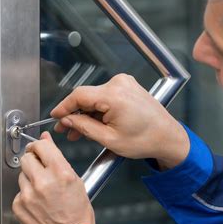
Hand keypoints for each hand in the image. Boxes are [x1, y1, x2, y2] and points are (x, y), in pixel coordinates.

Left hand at [12, 132, 95, 223]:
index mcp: (60, 173)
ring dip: (30, 178)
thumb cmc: (77, 216)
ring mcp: (28, 195)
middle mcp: (43, 182)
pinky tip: (38, 203)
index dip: (40, 145)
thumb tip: (46, 142)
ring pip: (21, 174)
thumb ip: (59, 160)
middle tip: (40, 169)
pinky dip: (26, 194)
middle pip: (27, 158)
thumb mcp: (76, 182)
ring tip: (43, 191)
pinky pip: (18, 192)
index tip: (39, 147)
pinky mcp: (19, 206)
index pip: (41, 146)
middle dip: (33, 160)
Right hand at [51, 74, 189, 168]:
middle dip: (75, 114)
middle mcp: (119, 84)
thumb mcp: (109, 139)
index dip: (63, 106)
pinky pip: (105, 97)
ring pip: (95, 97)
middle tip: (65, 129)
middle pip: (87, 96)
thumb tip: (67, 120)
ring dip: (86, 113)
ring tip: (78, 131)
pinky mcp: (128, 87)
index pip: (79, 95)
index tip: (54, 116)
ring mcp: (125, 83)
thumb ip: (84, 127)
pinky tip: (92, 123)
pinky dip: (98, 109)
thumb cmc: (145, 140)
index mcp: (114, 96)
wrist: (167, 137)